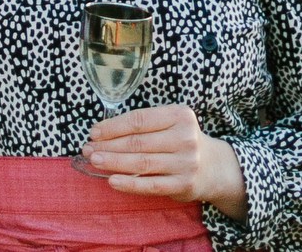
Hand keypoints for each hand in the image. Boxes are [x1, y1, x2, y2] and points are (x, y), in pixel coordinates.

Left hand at [81, 104, 247, 216]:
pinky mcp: (183, 184)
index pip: (139, 120)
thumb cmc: (181, 141)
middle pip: (138, 142)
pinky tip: (112, 180)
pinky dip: (129, 184)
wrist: (214, 167)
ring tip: (94, 161)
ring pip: (141, 163)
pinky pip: (151, 185)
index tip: (93, 132)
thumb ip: (144, 125)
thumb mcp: (170, 123)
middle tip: (88, 149)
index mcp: (179, 115)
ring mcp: (185, 162)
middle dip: (108, 145)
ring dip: (114, 162)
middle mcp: (185, 138)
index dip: (113, 127)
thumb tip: (102, 133)